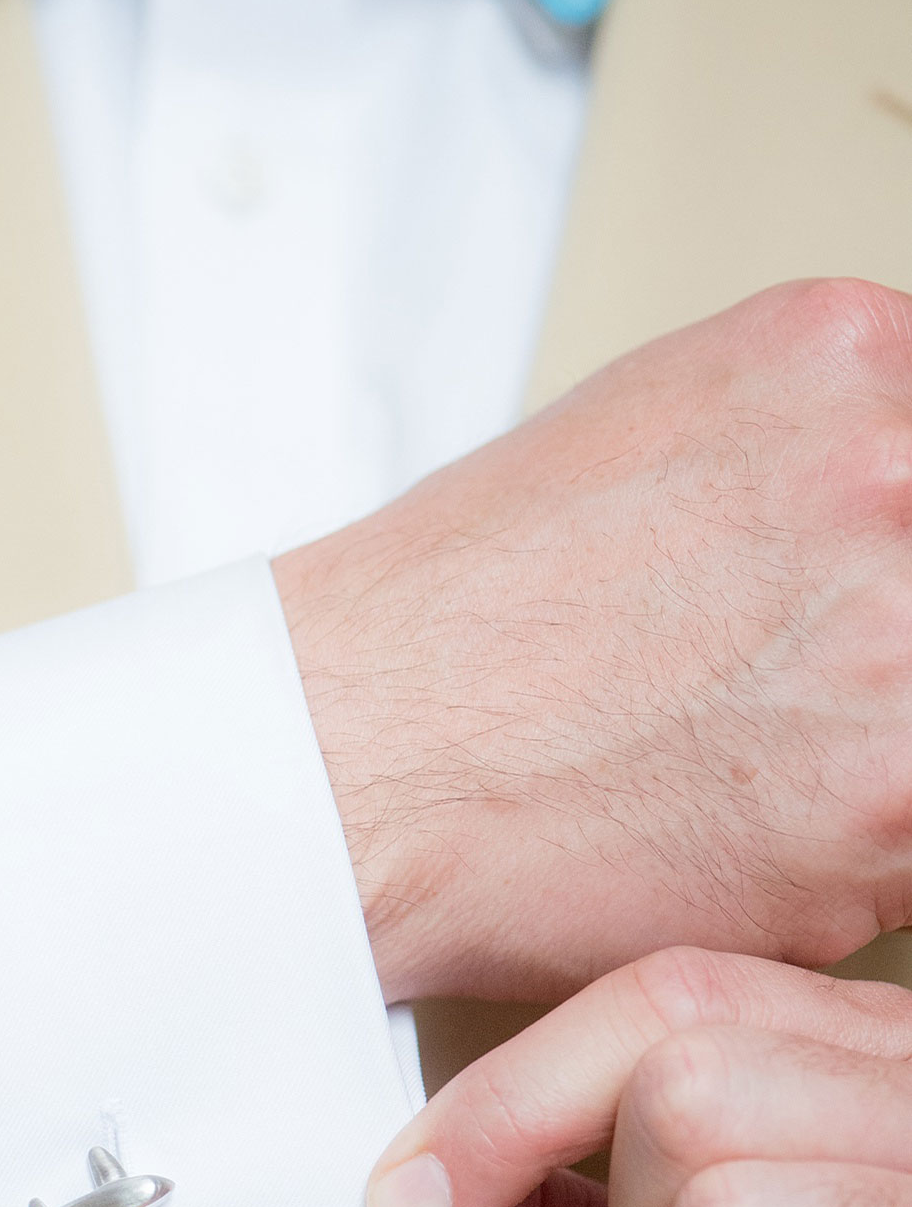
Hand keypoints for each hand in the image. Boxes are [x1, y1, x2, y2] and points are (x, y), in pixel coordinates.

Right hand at [275, 276, 911, 1003]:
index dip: (903, 539)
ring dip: (876, 750)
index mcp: (837, 355)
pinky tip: (742, 822)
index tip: (870, 582)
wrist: (351, 758)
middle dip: (884, 643)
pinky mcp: (894, 800)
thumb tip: (906, 496)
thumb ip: (829, 432)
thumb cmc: (466, 610)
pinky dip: (852, 851)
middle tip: (777, 676)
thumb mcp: (660, 414)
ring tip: (756, 756)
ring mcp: (899, 637)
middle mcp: (888, 473)